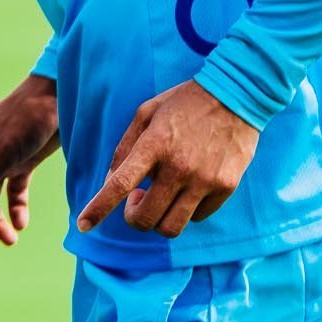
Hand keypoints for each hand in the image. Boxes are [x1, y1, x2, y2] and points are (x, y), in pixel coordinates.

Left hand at [77, 79, 257, 239]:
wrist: (238, 94)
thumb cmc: (185, 102)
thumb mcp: (147, 112)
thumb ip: (124, 148)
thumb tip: (109, 183)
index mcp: (154, 144)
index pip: (121, 184)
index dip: (99, 208)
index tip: (83, 224)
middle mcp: (179, 166)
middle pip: (145, 218)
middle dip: (133, 217)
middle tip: (137, 200)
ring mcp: (204, 179)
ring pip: (171, 227)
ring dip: (159, 220)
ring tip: (162, 199)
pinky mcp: (225, 186)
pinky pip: (198, 217)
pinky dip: (187, 211)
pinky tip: (188, 190)